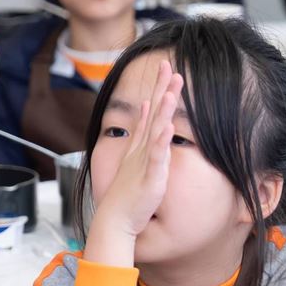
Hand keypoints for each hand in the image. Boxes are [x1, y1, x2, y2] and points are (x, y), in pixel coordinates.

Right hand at [83, 60, 182, 267]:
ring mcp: (144, 162)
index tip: (165, 68)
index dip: (158, 89)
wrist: (114, 219)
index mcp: (139, 146)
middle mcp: (141, 149)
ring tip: (170, 90)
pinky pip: (156, 158)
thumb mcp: (135, 161)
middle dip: (161, 89)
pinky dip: (160, 142)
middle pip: (153, 114)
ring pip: (155, 132)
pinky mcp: (149, 178)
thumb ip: (142, 137)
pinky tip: (166, 127)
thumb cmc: (126, 195)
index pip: (151, 111)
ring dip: (162, 111)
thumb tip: (148, 113)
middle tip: (168, 65)